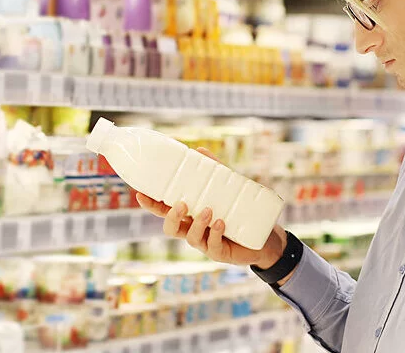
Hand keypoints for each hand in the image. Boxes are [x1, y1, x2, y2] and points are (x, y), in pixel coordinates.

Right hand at [135, 147, 287, 269]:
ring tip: (209, 211)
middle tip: (181, 204)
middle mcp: (193, 230)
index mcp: (189, 216)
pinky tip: (220, 223)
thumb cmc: (240, 213)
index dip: (151, 205)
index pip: (165, 211)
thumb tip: (199, 151)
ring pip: (190, 237)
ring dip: (197, 224)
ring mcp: (205, 243)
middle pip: (170, 228)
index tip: (140, 194)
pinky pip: (211, 245)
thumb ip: (215, 171)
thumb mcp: (228, 188)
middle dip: (171, 217)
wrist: (265, 238)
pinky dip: (214, 233)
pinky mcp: (219, 253)